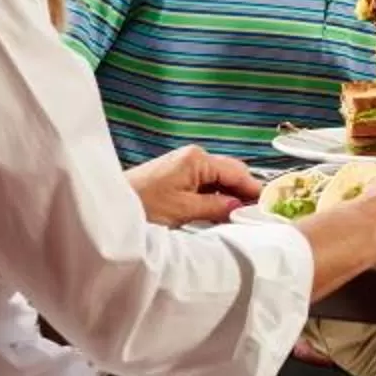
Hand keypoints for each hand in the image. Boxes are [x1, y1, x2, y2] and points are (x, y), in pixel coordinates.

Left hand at [125, 145, 261, 227]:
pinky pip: (203, 185)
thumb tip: (239, 208)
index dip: (254, 189)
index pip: (237, 172)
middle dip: (242, 193)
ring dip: (226, 197)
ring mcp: (183, 166)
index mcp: (197, 159)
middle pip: (229, 173)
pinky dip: (212, 198)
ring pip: (217, 180)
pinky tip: (216, 213)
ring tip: (237, 218)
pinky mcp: (175, 176)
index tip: (268, 204)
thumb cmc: (140, 205)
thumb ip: (216, 208)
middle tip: (255, 215)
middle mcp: (192, 157)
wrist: (107, 209)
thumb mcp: (184, 211)